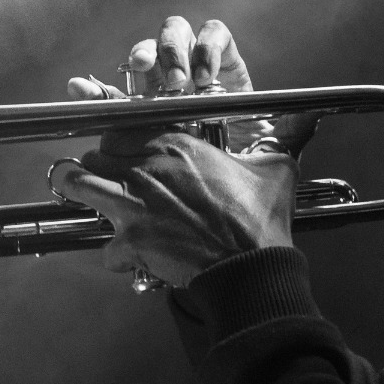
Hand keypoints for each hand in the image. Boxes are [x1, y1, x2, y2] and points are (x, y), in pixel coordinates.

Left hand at [60, 17, 312, 287]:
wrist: (251, 268)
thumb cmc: (261, 219)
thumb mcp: (275, 168)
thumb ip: (285, 136)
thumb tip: (308, 116)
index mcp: (175, 141)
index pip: (122, 121)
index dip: (116, 134)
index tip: (119, 145)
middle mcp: (146, 165)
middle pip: (94, 151)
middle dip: (97, 165)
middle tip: (109, 181)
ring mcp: (132, 201)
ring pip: (74, 181)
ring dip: (79, 192)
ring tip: (91, 203)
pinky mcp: (129, 238)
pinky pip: (104, 246)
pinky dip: (116, 256)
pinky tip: (132, 261)